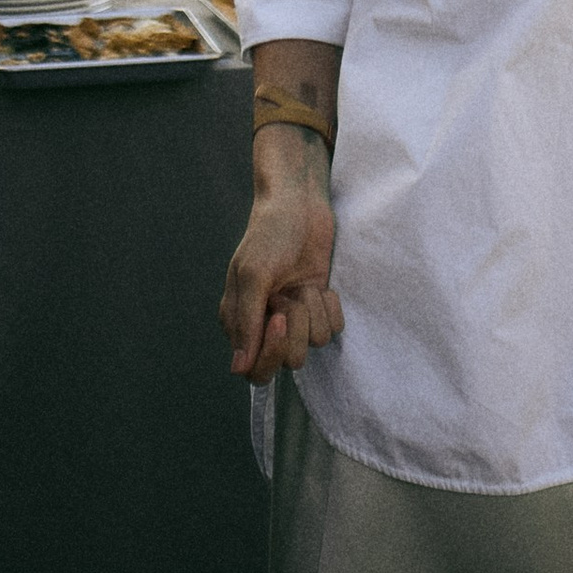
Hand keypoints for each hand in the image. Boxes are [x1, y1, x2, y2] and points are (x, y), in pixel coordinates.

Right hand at [221, 134, 343, 383]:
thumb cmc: (269, 233)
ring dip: (313, 310)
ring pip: (314, 344)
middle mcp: (266, 325)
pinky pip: (334, 329)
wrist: (300, 203)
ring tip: (303, 284)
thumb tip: (238, 369)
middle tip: (291, 295)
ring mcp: (295, 317)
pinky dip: (330, 306)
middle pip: (288, 361)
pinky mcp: (318, 306)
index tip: (279, 318)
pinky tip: (320, 285)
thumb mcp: (253, 274)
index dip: (270, 353)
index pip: (254, 370)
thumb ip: (246, 323)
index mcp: (240, 322)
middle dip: (296, 327)